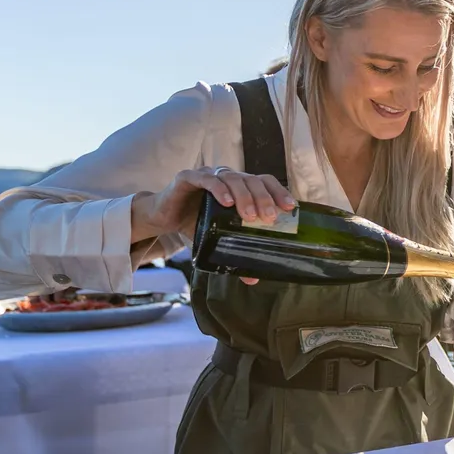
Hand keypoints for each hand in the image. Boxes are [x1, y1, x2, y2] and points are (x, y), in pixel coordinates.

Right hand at [131, 167, 293, 285]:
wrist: (163, 216)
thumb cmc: (195, 222)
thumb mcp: (217, 238)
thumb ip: (234, 252)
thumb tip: (252, 279)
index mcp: (240, 186)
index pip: (265, 182)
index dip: (278, 192)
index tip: (290, 208)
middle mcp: (227, 177)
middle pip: (251, 180)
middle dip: (263, 198)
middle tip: (269, 218)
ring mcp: (208, 174)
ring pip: (232, 178)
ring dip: (243, 195)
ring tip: (249, 215)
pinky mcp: (188, 177)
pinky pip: (206, 180)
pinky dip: (218, 189)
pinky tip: (225, 202)